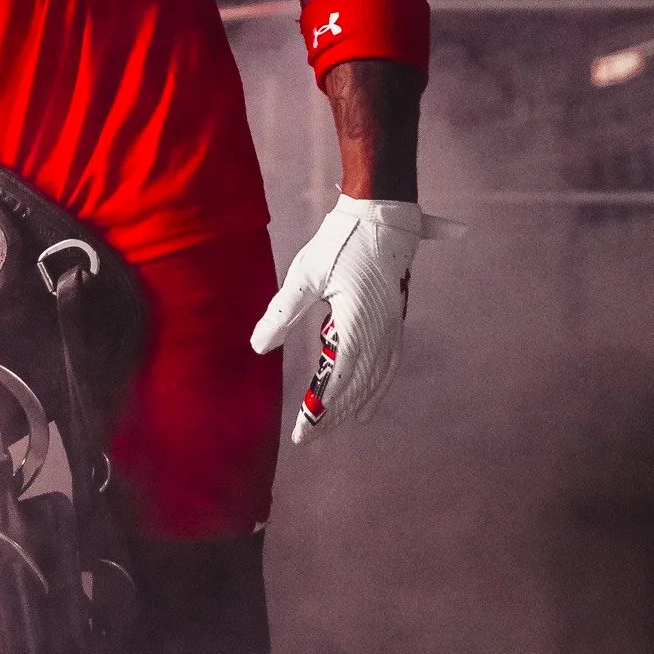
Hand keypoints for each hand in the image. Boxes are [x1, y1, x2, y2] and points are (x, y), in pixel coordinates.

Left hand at [249, 195, 454, 443]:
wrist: (383, 216)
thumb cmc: (341, 242)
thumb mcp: (305, 275)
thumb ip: (282, 312)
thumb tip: (258, 346)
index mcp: (357, 324)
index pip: (338, 381)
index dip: (321, 411)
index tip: (303, 433)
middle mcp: (380, 332)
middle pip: (359, 387)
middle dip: (335, 416)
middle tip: (310, 437)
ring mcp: (392, 328)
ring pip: (378, 380)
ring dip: (358, 406)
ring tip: (338, 426)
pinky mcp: (396, 321)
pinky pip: (389, 365)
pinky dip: (378, 388)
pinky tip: (369, 399)